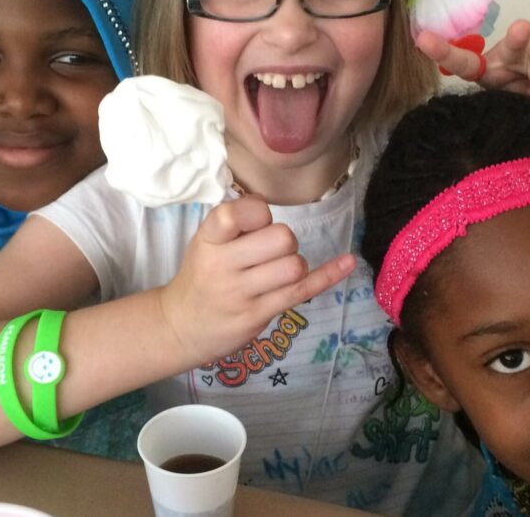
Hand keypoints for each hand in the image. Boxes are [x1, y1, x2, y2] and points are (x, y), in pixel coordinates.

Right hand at [157, 195, 354, 364]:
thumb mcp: (206, 243)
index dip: (259, 213)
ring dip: (295, 264)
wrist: (181, 326)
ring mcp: (240, 293)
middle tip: (270, 253)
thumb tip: (265, 203)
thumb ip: (235, 223)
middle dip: (285, 241)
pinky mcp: (258, 315)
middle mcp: (222, 264)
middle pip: (280, 238)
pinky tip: (347, 262)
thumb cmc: (201, 277)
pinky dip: (329, 274)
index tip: (256, 223)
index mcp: (209, 239)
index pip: (239, 213)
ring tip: (277, 272)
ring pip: (294, 266)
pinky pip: (302, 291)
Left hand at [416, 19, 529, 106]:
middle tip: (521, 29)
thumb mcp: (518, 103)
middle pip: (514, 47)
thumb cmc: (528, 93)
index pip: (464, 62)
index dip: (444, 52)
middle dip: (518, 40)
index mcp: (488, 69)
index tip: (423, 39)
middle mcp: (508, 49)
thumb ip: (525, 100)